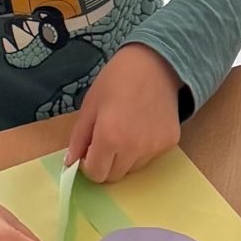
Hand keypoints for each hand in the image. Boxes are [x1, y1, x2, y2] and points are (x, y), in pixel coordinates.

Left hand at [66, 43, 183, 182]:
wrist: (155, 63)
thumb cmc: (116, 80)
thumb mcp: (90, 106)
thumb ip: (78, 138)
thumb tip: (71, 163)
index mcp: (109, 138)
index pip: (96, 174)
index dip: (89, 164)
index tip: (90, 150)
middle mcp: (133, 149)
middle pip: (114, 176)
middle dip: (105, 164)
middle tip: (106, 140)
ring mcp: (154, 148)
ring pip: (132, 168)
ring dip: (124, 158)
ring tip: (126, 130)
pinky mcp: (169, 143)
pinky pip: (150, 157)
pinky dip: (143, 149)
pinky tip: (143, 126)